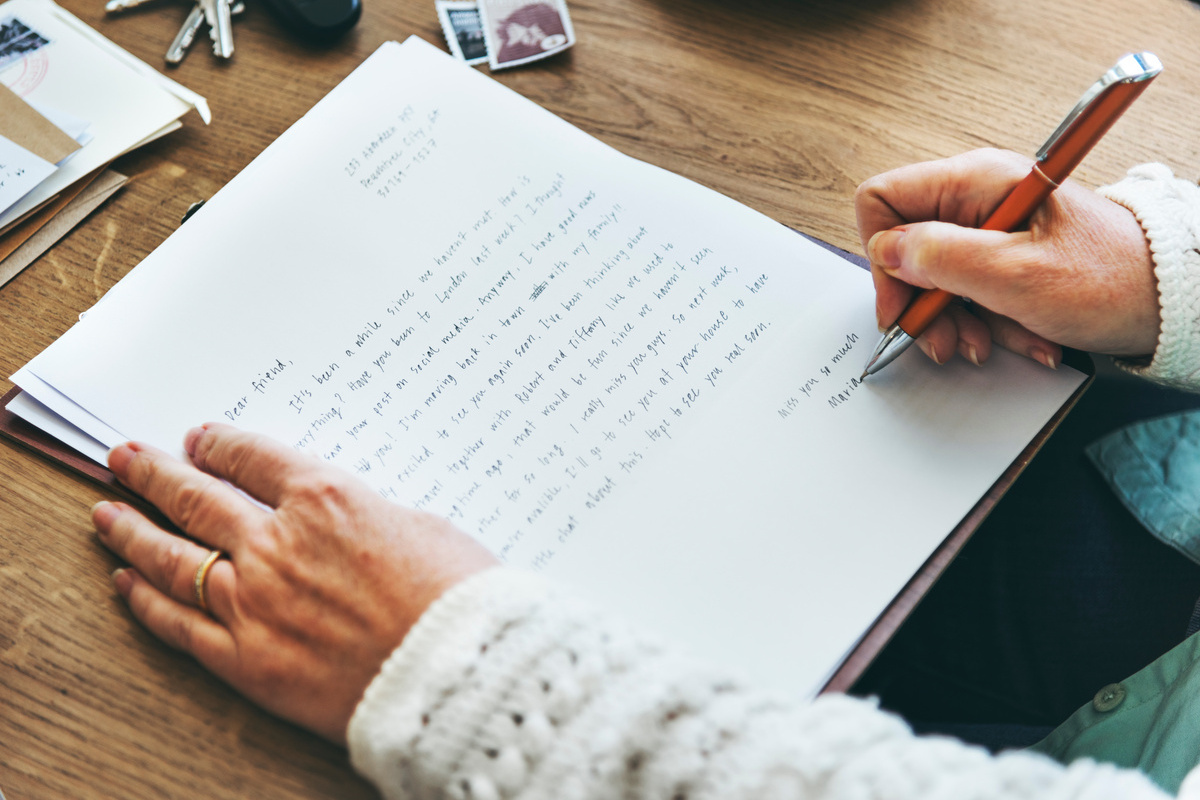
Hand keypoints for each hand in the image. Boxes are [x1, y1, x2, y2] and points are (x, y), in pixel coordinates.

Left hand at [92, 423, 496, 743]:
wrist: (457, 672)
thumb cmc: (457, 596)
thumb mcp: (421, 525)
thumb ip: (366, 515)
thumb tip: (342, 520)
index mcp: (325, 498)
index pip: (252, 457)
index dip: (219, 444)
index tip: (200, 440)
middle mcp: (276, 542)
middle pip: (196, 497)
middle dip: (155, 473)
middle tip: (125, 459)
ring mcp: (254, 602)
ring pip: (172, 557)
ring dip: (132, 530)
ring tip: (106, 514)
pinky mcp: (247, 660)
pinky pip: (181, 625)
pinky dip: (147, 602)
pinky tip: (126, 584)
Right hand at [855, 148, 1159, 366]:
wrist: (1172, 299)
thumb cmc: (1111, 279)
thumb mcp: (1016, 275)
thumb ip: (941, 258)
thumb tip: (888, 251)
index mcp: (975, 182)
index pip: (883, 201)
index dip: (883, 256)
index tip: (903, 303)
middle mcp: (977, 198)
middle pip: (908, 248)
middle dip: (924, 304)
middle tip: (947, 340)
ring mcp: (991, 228)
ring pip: (937, 278)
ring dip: (959, 321)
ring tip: (991, 343)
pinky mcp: (1005, 255)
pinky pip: (971, 292)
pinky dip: (989, 322)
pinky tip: (1020, 337)